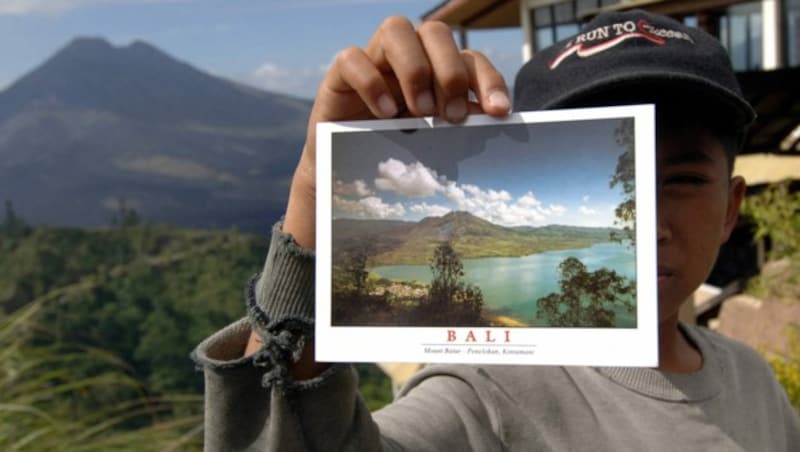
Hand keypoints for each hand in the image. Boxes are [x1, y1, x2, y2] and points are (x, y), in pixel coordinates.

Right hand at [283, 16, 510, 248]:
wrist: (346, 165)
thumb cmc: (395, 146)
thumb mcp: (432, 136)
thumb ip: (458, 122)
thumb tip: (494, 119)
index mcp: (436, 67)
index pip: (469, 58)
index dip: (488, 80)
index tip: (499, 111)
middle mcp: (408, 54)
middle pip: (435, 32)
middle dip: (450, 72)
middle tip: (452, 114)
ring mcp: (374, 58)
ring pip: (396, 29)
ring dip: (415, 69)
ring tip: (421, 111)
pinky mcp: (341, 74)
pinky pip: (353, 59)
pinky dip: (372, 83)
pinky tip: (384, 113)